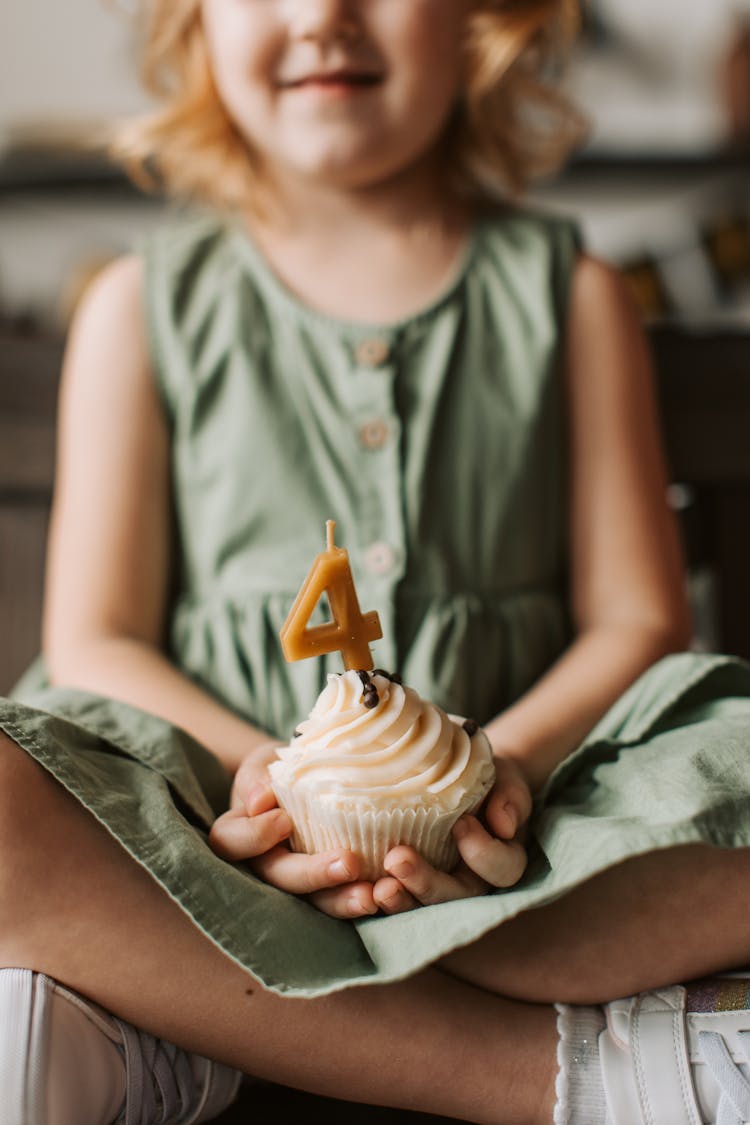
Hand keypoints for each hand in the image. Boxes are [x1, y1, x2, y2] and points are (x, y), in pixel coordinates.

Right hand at [209, 745, 379, 917]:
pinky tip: (384, 894)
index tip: (284, 820)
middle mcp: (263, 864)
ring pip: (312, 902)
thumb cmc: (279, 769)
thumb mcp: (263, 764)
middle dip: (312, 875)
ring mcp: (296, 881)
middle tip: (348, 863)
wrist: (307, 777)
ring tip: (369, 896)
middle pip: (278, 879)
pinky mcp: (327, 888)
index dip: (254, 836)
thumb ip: (256, 779)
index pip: (232, 842)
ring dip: (341, 901)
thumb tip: (258, 802)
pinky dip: (362, 899)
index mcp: (239, 833)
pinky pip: (341, 900)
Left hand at [372, 755, 532, 913]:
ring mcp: (440, 886)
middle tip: (397, 860)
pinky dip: (375, 897)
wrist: (460, 778)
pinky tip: (359, 888)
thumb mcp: (504, 779)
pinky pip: (396, 896)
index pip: (502, 868)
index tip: (462, 824)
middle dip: (427, 884)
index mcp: (502, 859)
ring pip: (423, 907)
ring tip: (378, 889)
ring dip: (401, 901)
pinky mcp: (409, 884)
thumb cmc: (486, 778)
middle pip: (456, 897)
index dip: (484, 853)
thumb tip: (504, 824)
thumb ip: (510, 798)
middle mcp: (472, 881)